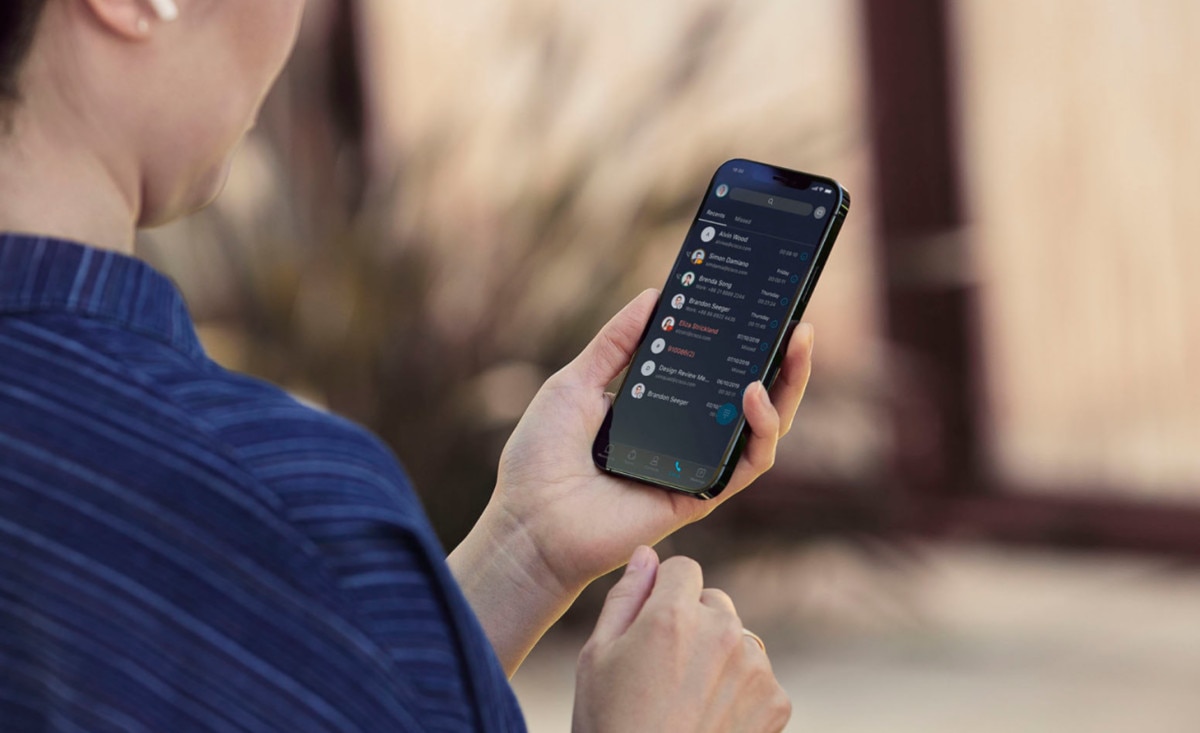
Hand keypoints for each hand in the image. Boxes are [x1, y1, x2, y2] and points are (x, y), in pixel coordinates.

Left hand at [493, 288, 813, 590]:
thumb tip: (654, 294)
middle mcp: (685, 437)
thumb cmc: (541, 457)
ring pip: (762, 430)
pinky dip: (761, 430)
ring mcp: (696, 468)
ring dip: (787, 390)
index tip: (762, 304)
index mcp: (659, 408)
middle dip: (784, 362)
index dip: (742, 342)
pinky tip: (756, 395)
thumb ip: (616, 342)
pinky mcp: (700, 497)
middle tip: (799, 324)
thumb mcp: (575, 383)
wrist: (528, 522)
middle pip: (751, 398)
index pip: (713, 371)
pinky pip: (746, 464)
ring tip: (793, 350)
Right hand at [573, 547, 791, 732]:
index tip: (651, 626)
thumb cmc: (610, 727)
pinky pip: (757, 676)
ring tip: (685, 702)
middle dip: (692, 624)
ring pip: (736, 639)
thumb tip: (646, 554)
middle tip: (664, 672)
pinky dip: (739, 692)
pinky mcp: (776, 701)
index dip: (664, 593)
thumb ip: (625, 597)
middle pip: (713, 602)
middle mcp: (721, 632)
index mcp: (673, 616)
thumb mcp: (596, 659)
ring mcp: (754, 668)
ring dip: (718, 657)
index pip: (683, 568)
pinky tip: (709, 720)